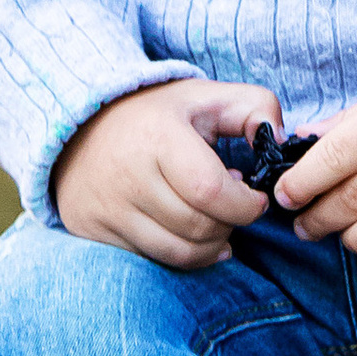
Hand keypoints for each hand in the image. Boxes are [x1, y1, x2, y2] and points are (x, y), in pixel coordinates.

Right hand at [53, 77, 284, 269]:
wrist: (78, 126)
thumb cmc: (156, 115)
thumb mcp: (205, 96)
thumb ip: (254, 107)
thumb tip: (277, 140)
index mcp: (159, 137)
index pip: (210, 191)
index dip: (244, 205)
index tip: (255, 199)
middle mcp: (128, 175)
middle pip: (198, 226)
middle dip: (230, 224)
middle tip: (232, 208)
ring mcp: (109, 207)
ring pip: (179, 252)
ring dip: (212, 246)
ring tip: (216, 223)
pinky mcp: (94, 229)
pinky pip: (153, 260)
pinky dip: (183, 256)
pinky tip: (192, 237)